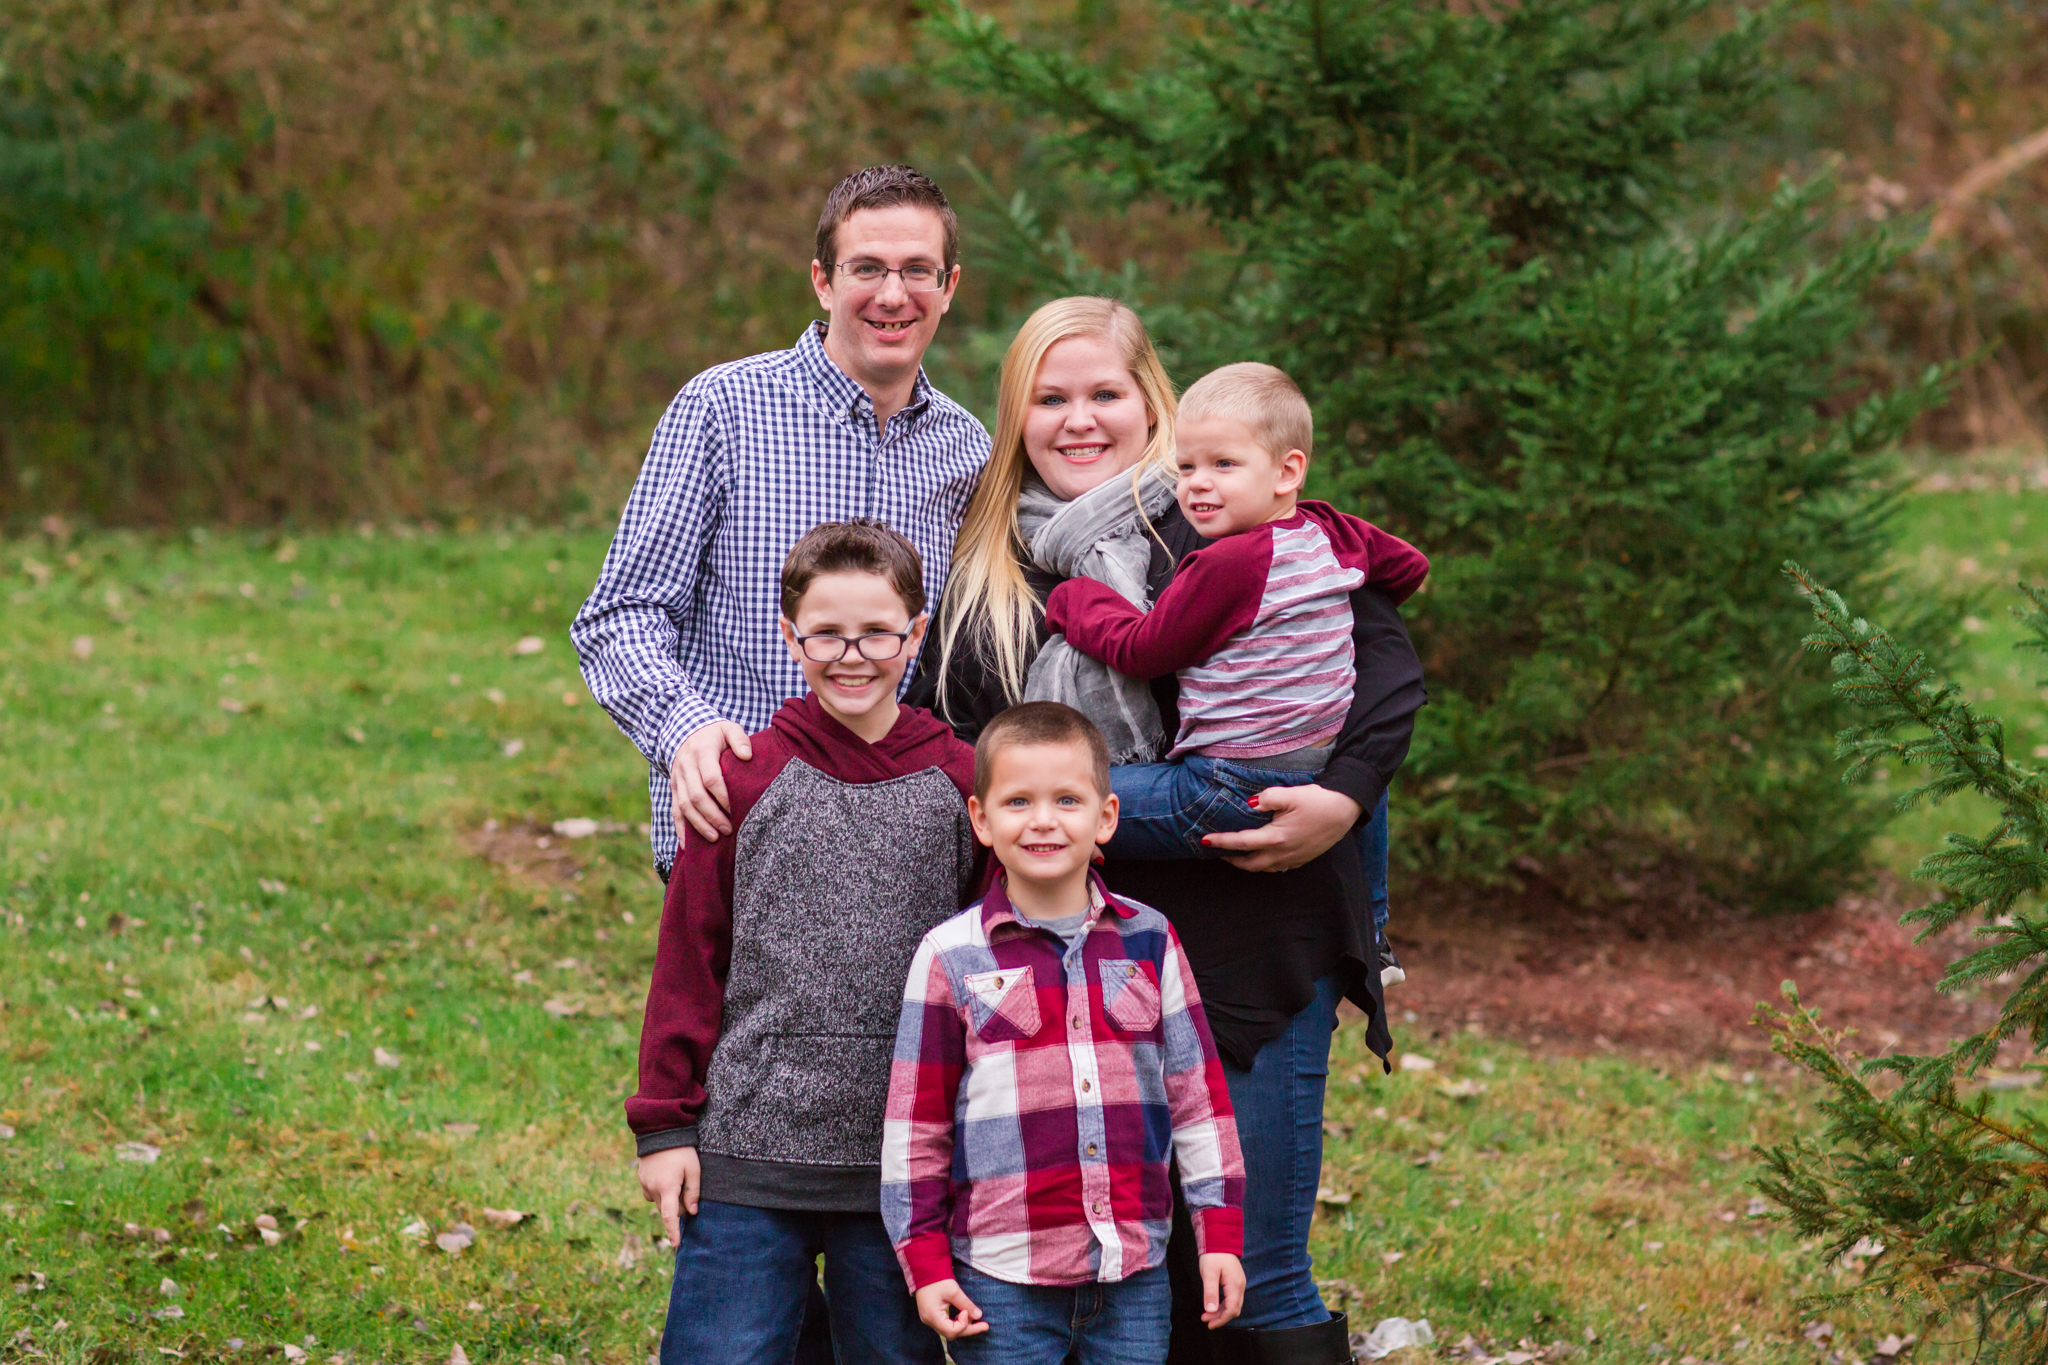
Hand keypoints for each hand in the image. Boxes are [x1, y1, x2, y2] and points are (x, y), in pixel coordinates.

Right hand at [637, 1145, 699, 1246]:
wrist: (660, 1130)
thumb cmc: (681, 1150)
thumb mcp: (694, 1168)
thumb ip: (693, 1191)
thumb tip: (691, 1212)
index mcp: (667, 1187)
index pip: (669, 1216)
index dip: (673, 1231)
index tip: (675, 1244)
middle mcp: (653, 1188)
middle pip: (668, 1209)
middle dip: (679, 1205)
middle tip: (687, 1186)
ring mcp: (644, 1184)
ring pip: (660, 1201)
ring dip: (669, 1196)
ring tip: (676, 1176)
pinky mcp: (641, 1178)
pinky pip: (652, 1192)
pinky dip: (660, 1190)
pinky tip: (666, 1175)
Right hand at [670, 720, 751, 841]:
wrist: (684, 730)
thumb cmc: (714, 734)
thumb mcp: (728, 728)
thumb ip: (739, 739)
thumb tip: (747, 755)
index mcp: (701, 752)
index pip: (711, 778)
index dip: (723, 796)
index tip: (736, 809)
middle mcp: (686, 767)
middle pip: (696, 797)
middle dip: (712, 816)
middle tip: (729, 830)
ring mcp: (677, 779)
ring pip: (684, 807)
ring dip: (699, 825)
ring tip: (715, 839)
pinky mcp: (673, 789)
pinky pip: (674, 811)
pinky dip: (680, 829)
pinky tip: (689, 845)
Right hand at [913, 1279, 988, 1340]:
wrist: (924, 1270)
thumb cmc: (937, 1279)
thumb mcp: (953, 1291)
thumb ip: (966, 1304)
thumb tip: (978, 1316)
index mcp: (932, 1316)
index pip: (951, 1331)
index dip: (963, 1324)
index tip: (967, 1311)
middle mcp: (929, 1321)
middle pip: (951, 1333)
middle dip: (969, 1329)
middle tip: (985, 1325)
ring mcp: (929, 1319)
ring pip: (949, 1330)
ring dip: (964, 1326)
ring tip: (977, 1320)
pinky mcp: (932, 1315)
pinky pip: (946, 1324)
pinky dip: (957, 1322)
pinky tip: (965, 1315)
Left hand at [1199, 1252, 1244, 1327]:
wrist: (1220, 1239)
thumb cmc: (1213, 1255)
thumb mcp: (1208, 1273)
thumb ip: (1210, 1292)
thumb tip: (1210, 1310)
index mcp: (1235, 1285)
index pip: (1231, 1310)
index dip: (1221, 1319)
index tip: (1208, 1324)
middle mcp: (1240, 1286)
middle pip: (1234, 1309)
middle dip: (1220, 1317)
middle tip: (1205, 1319)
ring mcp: (1239, 1283)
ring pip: (1233, 1304)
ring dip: (1221, 1311)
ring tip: (1206, 1314)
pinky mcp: (1235, 1281)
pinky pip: (1232, 1298)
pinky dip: (1223, 1304)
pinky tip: (1213, 1304)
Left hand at [1203, 783, 1361, 872]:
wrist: (1345, 810)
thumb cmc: (1318, 800)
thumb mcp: (1291, 793)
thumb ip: (1268, 797)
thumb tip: (1250, 803)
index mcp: (1276, 837)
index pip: (1241, 842)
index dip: (1221, 842)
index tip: (1204, 840)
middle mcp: (1283, 853)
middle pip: (1249, 864)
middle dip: (1230, 859)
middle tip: (1217, 851)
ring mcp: (1293, 858)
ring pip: (1263, 868)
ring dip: (1246, 864)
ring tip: (1235, 854)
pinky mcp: (1302, 859)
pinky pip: (1277, 868)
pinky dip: (1263, 865)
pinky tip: (1261, 856)